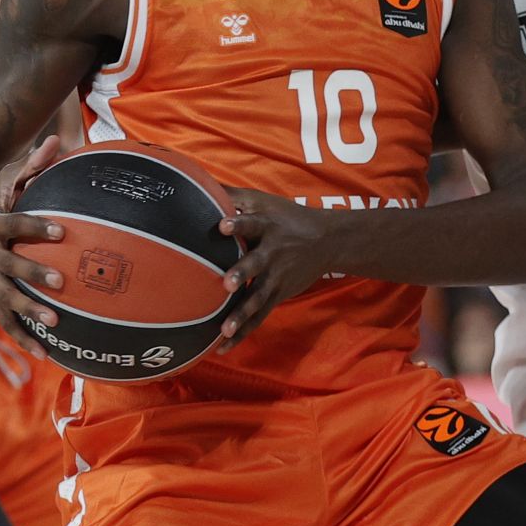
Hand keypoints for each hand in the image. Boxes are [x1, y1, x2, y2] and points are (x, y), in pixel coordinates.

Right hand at [0, 136, 64, 354]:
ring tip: (56, 322)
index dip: (37, 228)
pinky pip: (4, 322)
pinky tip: (45, 354)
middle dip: (33, 274)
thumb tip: (58, 139)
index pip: (16, 224)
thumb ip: (30, 166)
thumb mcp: (2, 183)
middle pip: (9, 266)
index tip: (63, 232)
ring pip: (5, 299)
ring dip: (29, 312)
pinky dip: (22, 338)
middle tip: (61, 281)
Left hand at [215, 188, 335, 349]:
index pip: (252, 223)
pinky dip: (242, 331)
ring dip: (241, 314)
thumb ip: (231, 194)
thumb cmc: (284, 216)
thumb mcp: (262, 201)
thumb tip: (197, 178)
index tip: (223, 224)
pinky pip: (258, 317)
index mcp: (268, 226)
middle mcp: (273, 253)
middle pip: (256, 264)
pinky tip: (221, 346)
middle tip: (226, 284)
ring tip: (224, 329)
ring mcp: (277, 277)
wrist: (328, 241)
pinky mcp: (277, 295)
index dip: (239, 223)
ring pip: (258, 297)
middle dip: (242, 273)